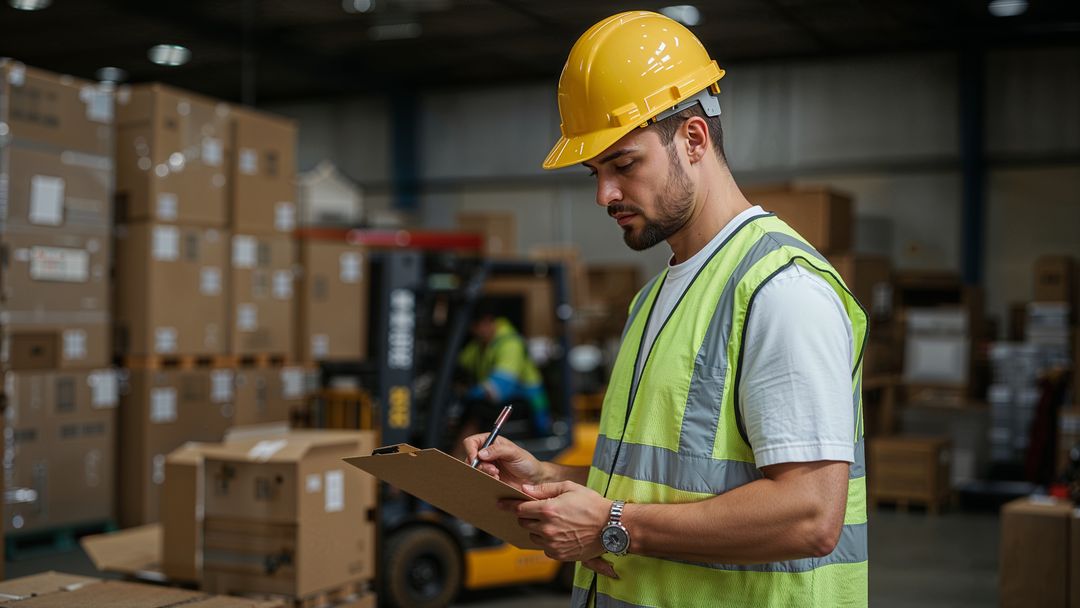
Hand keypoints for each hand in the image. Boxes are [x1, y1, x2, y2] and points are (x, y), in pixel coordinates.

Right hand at [463, 435, 542, 490]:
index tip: (476, 458)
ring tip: (497, 475)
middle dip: (479, 465)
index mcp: (491, 442)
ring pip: (474, 470)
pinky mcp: (488, 479)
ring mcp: (486, 467)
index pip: (471, 442)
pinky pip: (479, 481)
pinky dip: (486, 481)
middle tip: (493, 470)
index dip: (471, 450)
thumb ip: (498, 450)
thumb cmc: (527, 463)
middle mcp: (486, 454)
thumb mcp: (515, 453)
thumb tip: (481, 453)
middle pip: (470, 458)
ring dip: (484, 474)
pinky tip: (497, 480)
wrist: (534, 480)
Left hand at [499, 481, 617, 577]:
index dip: (509, 505)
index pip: (520, 508)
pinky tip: (560, 533)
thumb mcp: (570, 488)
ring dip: (537, 529)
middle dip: (527, 516)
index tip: (501, 504)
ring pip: (532, 536)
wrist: (611, 526)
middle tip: (537, 511)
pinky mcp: (558, 554)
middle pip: (524, 523)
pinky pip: (544, 547)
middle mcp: (547, 528)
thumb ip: (545, 489)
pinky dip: (547, 541)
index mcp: (548, 509)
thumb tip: (525, 489)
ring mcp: (552, 543)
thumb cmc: (592, 505)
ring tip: (554, 522)